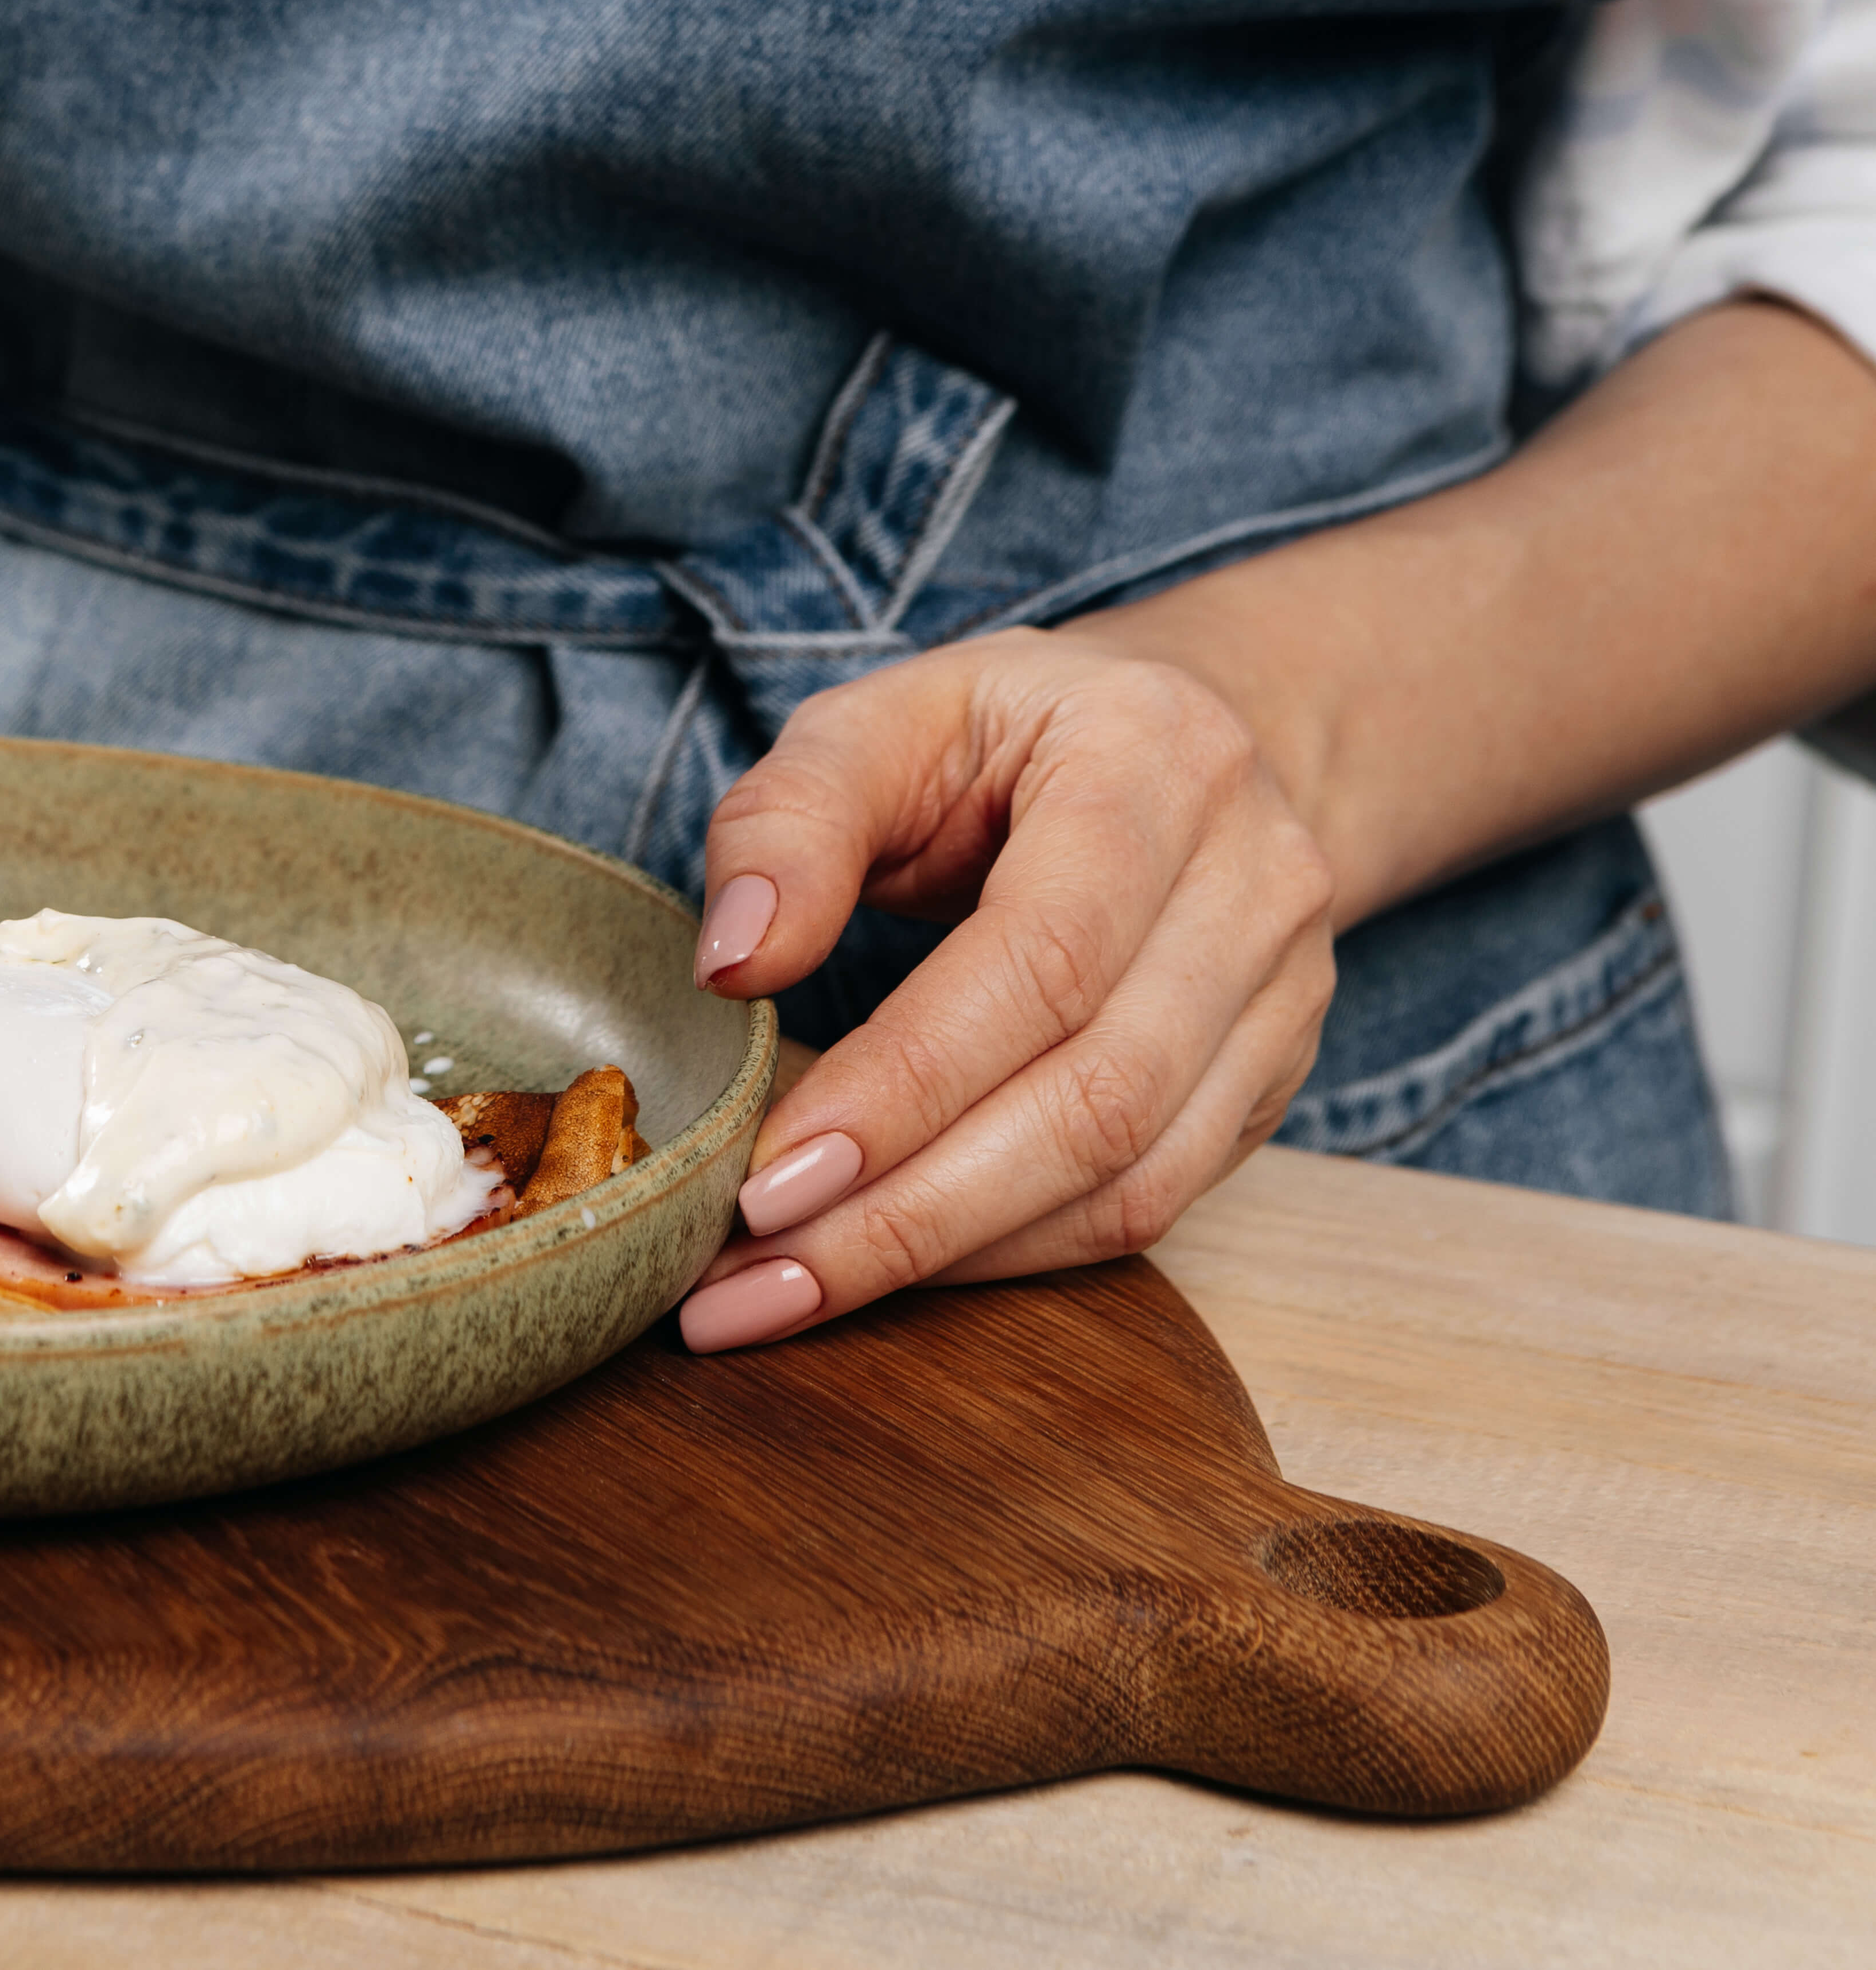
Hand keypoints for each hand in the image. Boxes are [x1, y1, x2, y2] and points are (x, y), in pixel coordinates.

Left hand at [675, 628, 1337, 1350]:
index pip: (1041, 960)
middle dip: (910, 1209)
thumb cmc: (996, 736)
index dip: (904, 1084)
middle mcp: (1255, 884)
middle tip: (752, 1275)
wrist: (1174, 742)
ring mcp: (1283, 996)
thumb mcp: (877, 721)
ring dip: (950, 1257)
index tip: (768, 1178)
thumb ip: (788, 822)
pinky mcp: (1268, 1082)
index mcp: (1158, 762)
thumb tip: (732, 964)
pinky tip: (890, 1270)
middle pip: (1096, 1097)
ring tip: (787, 1295)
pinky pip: (1148, 1205)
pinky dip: (1010, 1256)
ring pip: (1132, 1179)